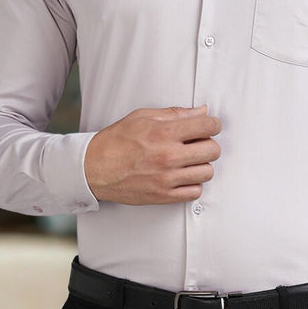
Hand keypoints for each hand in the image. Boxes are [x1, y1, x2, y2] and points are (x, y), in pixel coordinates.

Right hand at [84, 105, 221, 204]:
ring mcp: (166, 179)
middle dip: (209, 144)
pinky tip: (182, 176)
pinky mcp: (163, 196)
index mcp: (163, 133)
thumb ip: (175, 114)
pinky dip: (193, 183)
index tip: (210, 126)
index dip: (213, 124)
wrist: (94, 168)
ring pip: (207, 172)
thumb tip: (201, 112)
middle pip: (212, 150)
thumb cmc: (117, 141)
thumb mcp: (142, 117)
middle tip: (198, 144)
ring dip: (202, 165)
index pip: (207, 126)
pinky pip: (195, 192)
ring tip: (188, 161)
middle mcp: (167, 156)